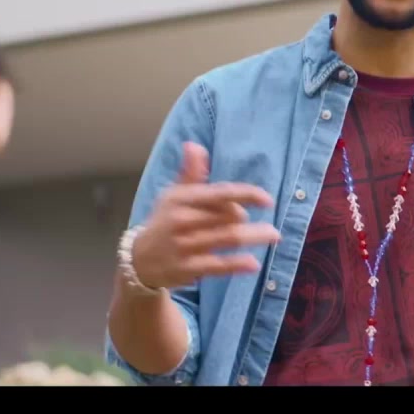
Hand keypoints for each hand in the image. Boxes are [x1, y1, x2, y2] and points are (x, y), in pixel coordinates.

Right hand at [131, 142, 279, 289]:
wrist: (139, 259)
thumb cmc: (165, 220)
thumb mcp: (174, 195)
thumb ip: (190, 172)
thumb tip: (193, 145)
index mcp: (182, 199)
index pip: (220, 193)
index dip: (246, 195)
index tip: (268, 200)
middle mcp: (182, 220)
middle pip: (227, 216)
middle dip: (244, 218)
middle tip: (254, 222)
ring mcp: (184, 245)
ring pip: (227, 238)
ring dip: (254, 236)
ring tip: (273, 235)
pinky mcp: (187, 268)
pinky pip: (217, 266)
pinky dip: (237, 264)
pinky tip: (254, 264)